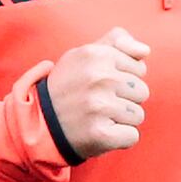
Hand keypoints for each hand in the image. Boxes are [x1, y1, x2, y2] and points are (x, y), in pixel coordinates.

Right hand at [43, 27, 147, 157]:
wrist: (35, 123)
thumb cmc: (66, 87)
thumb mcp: (83, 55)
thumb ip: (116, 42)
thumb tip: (145, 50)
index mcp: (96, 55)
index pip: (139, 69)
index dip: (121, 78)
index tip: (97, 84)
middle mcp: (98, 78)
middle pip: (141, 92)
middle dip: (122, 99)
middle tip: (94, 103)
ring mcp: (99, 106)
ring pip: (137, 115)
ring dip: (119, 120)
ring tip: (94, 117)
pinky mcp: (100, 134)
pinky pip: (131, 136)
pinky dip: (118, 139)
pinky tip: (97, 133)